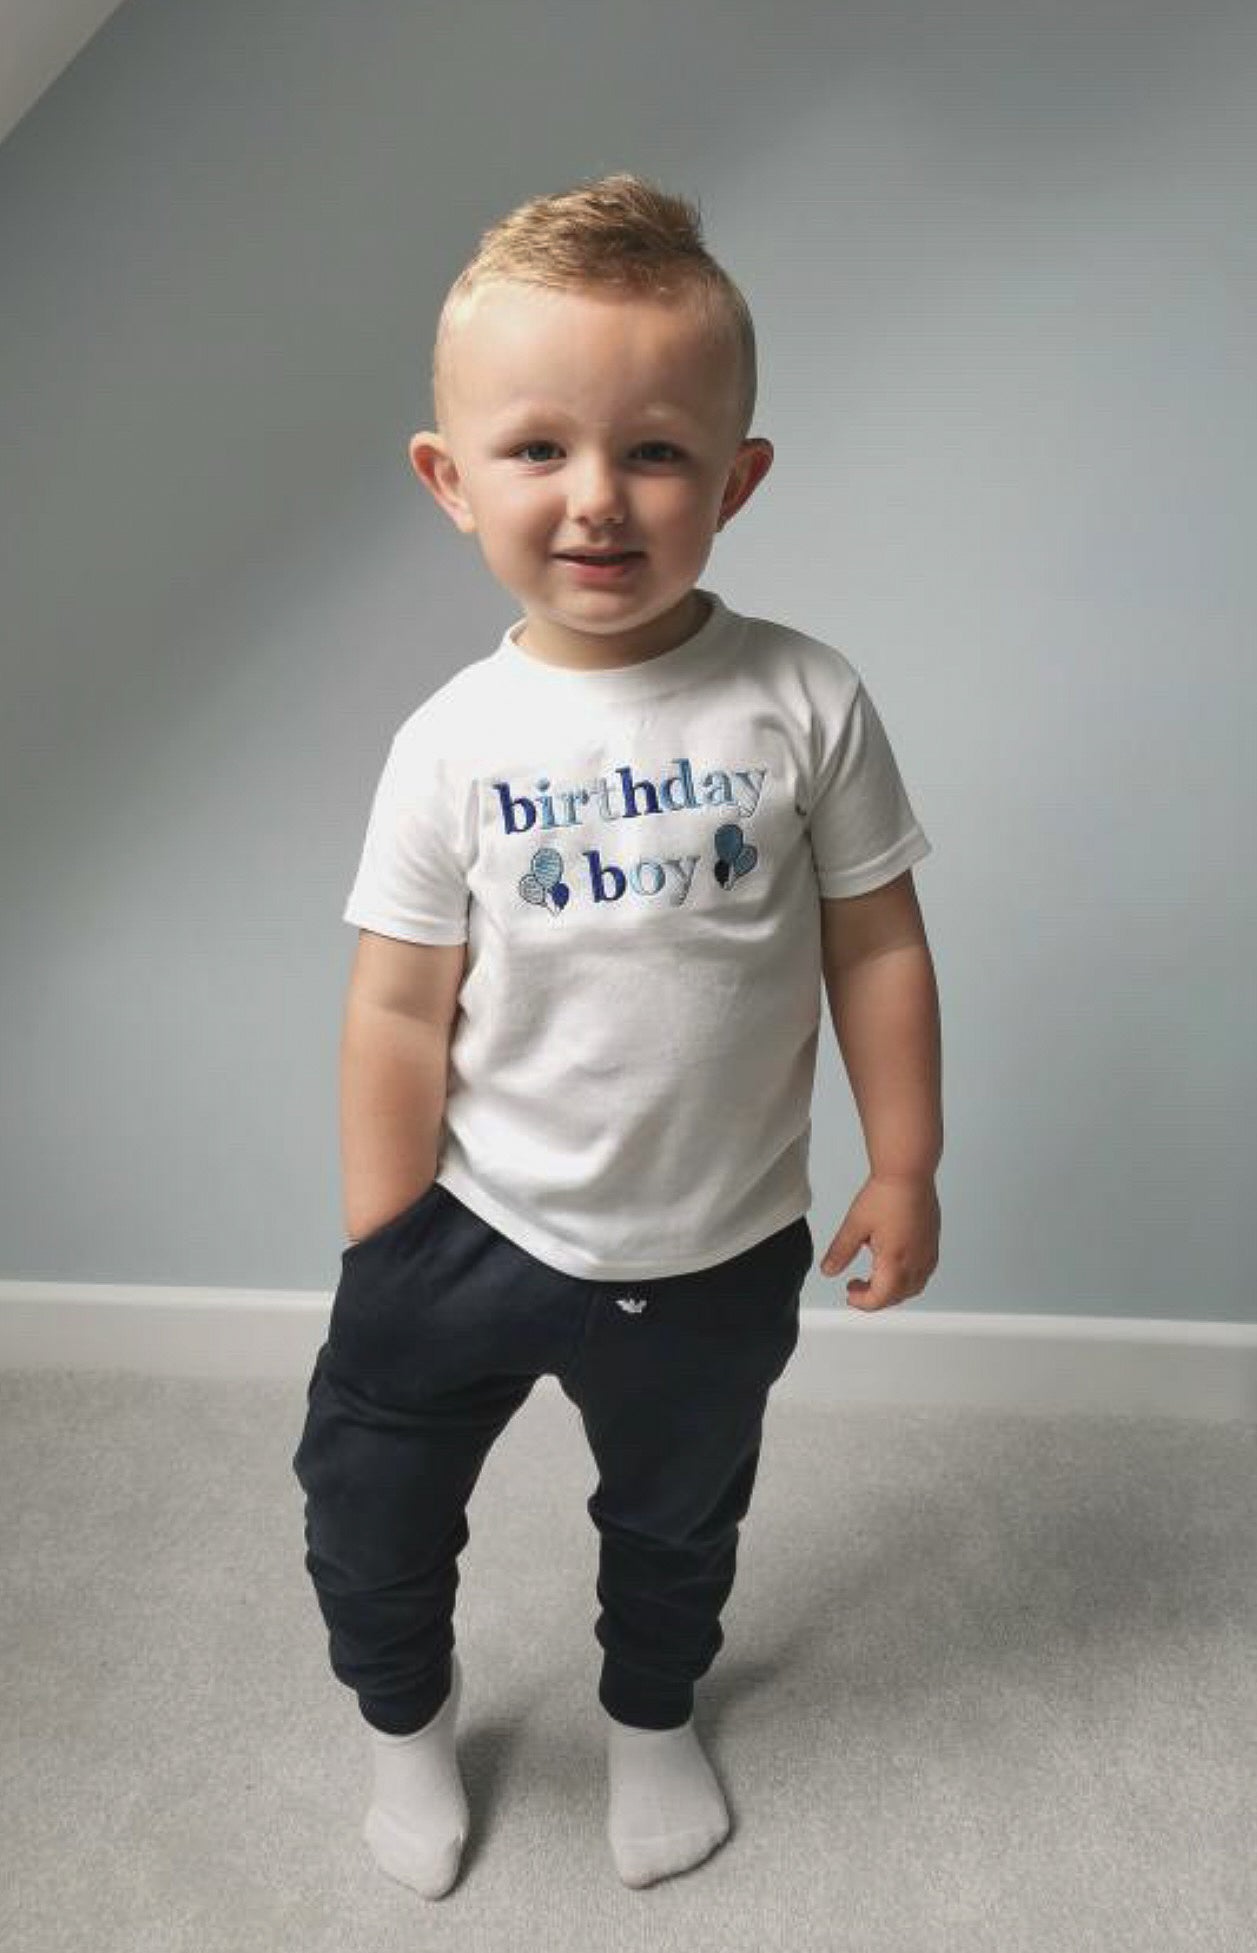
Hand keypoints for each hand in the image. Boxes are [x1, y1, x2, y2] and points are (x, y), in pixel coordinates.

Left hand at [818, 1173, 939, 1310]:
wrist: (908, 1173)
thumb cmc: (886, 1194)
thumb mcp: (854, 1225)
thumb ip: (841, 1252)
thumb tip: (829, 1270)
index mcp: (895, 1262)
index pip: (879, 1298)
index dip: (862, 1302)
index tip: (850, 1294)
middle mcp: (916, 1262)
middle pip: (896, 1296)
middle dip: (875, 1297)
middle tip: (857, 1287)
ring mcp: (928, 1254)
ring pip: (912, 1287)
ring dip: (893, 1290)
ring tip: (875, 1277)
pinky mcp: (933, 1244)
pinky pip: (923, 1273)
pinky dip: (907, 1278)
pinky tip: (894, 1265)